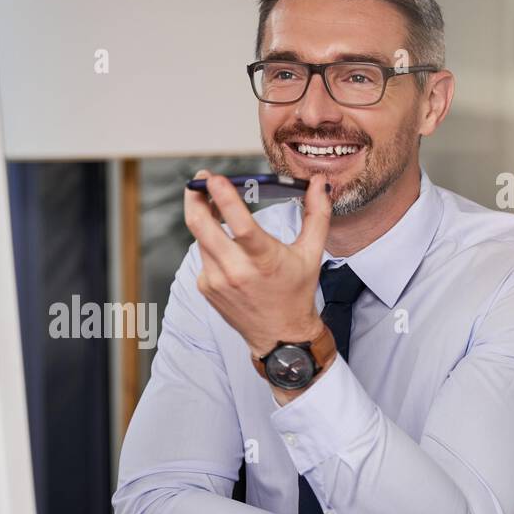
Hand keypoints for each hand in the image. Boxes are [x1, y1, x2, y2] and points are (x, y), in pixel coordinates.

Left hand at [184, 170, 330, 359]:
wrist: (279, 335)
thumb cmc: (296, 292)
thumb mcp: (312, 253)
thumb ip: (316, 214)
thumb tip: (318, 181)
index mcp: (264, 260)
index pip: (240, 225)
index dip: (224, 199)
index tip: (214, 179)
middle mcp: (236, 272)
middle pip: (201, 227)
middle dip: (194, 198)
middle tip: (199, 181)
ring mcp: (217, 281)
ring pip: (200, 238)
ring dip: (203, 217)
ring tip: (211, 203)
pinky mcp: (206, 287)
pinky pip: (203, 255)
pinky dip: (210, 242)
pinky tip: (224, 243)